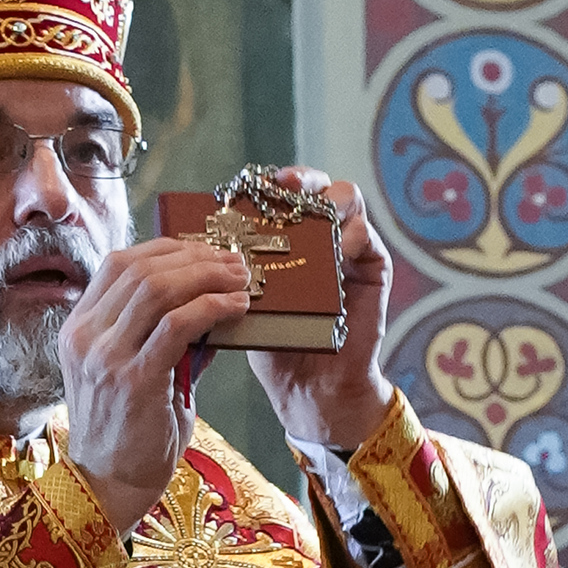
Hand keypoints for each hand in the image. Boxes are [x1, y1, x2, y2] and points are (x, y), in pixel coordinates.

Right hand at [58, 236, 253, 534]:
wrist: (108, 486)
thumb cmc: (128, 435)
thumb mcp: (135, 374)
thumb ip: (163, 338)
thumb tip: (210, 305)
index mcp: (79, 328)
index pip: (120, 263)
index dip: (168, 249)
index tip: (206, 252)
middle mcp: (85, 336)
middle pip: (142, 268)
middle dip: (196, 258)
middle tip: (234, 263)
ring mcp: (105, 357)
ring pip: (160, 288)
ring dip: (208, 277)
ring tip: (241, 281)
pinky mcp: (134, 380)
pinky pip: (178, 325)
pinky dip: (212, 307)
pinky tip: (237, 308)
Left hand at [244, 170, 393, 462]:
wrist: (309, 389)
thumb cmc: (275, 346)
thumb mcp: (245, 300)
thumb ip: (232, 269)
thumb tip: (194, 240)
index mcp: (288, 240)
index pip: (282, 195)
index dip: (268, 184)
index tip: (248, 186)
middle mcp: (320, 238)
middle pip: (316, 186)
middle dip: (301, 178)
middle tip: (285, 184)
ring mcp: (348, 251)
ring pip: (347, 200)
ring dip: (329, 200)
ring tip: (312, 214)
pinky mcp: (373, 270)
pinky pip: (367, 236)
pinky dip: (352, 235)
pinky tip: (336, 248)